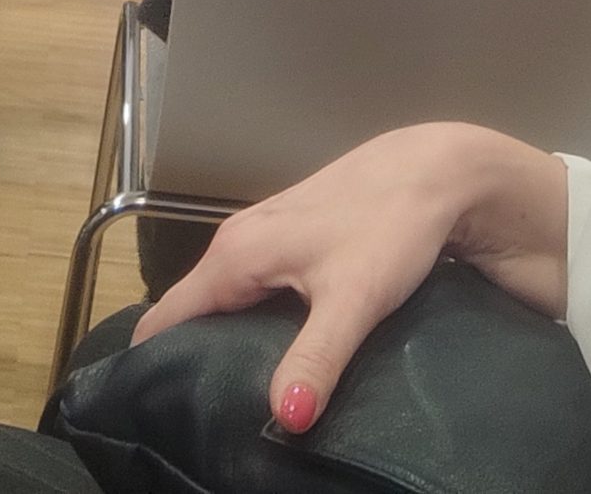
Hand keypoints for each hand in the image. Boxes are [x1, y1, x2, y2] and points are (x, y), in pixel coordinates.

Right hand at [131, 124, 563, 437]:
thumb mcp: (354, 299)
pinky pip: (253, 288)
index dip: (152, 362)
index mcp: (236, 254)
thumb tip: (286, 419)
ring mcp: (265, 234)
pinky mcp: (292, 237)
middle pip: (192, 310)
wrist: (437, 170)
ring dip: (223, 341)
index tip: (155, 408)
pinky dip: (253, 321)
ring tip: (234, 395)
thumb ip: (316, 358)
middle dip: (188, 358)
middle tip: (200, 415)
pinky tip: (275, 353)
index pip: (166, 315)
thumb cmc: (391, 226)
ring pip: (225, 298)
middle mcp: (239, 240)